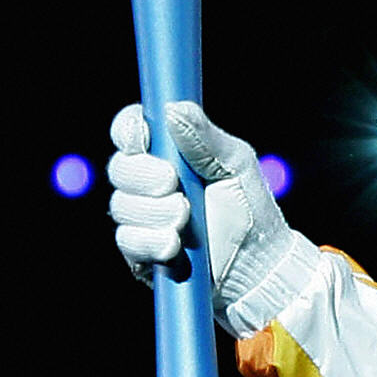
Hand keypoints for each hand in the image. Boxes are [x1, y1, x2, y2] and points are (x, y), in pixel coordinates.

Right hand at [108, 100, 318, 331]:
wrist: (257, 268)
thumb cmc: (250, 210)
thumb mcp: (235, 166)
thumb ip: (205, 137)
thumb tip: (172, 109)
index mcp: (169, 154)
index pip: (132, 130)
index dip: (129, 129)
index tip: (142, 137)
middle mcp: (148, 183)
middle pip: (119, 167)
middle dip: (145, 176)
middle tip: (174, 185)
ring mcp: (142, 218)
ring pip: (122, 206)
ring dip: (155, 212)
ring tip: (187, 221)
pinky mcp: (140, 252)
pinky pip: (127, 240)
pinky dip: (151, 241)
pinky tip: (175, 246)